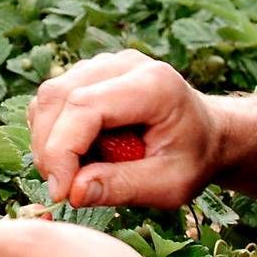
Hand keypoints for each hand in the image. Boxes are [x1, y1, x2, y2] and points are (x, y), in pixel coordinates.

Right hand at [29, 50, 256, 209]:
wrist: (208, 133)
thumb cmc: (193, 159)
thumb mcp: (170, 185)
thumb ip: (123, 187)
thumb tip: (72, 192)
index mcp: (154, 85)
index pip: (85, 106)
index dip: (62, 150)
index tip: (61, 192)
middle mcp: (125, 65)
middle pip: (58, 96)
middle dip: (49, 149)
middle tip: (63, 190)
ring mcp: (105, 64)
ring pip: (49, 97)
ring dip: (48, 141)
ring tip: (77, 173)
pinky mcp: (90, 73)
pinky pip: (53, 101)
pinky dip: (53, 133)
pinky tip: (80, 155)